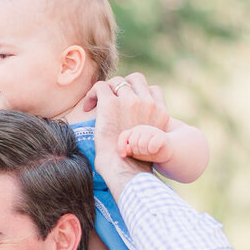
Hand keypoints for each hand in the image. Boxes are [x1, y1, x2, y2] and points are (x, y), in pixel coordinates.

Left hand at [91, 73, 170, 196]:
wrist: (123, 170)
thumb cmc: (133, 162)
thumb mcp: (150, 141)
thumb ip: (146, 126)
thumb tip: (134, 122)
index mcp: (161, 113)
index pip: (153, 90)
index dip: (139, 93)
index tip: (126, 105)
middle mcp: (148, 104)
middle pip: (136, 79)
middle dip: (124, 86)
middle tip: (112, 99)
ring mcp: (130, 101)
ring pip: (117, 81)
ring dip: (108, 89)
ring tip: (98, 104)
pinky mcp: (110, 103)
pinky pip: (100, 86)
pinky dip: (92, 94)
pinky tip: (88, 108)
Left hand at [117, 124, 172, 164]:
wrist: (165, 151)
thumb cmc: (148, 152)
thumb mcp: (137, 153)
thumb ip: (129, 151)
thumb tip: (126, 150)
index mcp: (134, 132)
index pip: (124, 136)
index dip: (121, 146)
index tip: (123, 155)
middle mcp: (142, 129)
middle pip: (133, 142)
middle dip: (137, 151)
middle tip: (143, 153)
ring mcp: (152, 130)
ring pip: (142, 144)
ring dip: (145, 152)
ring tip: (149, 152)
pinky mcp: (161, 135)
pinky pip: (152, 145)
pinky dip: (152, 150)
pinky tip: (155, 150)